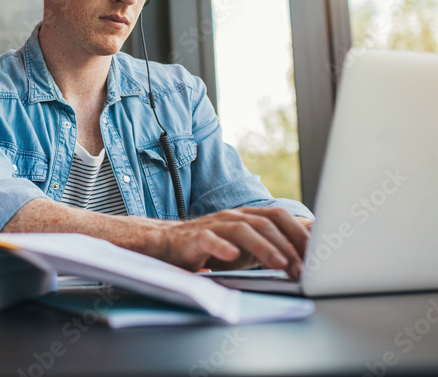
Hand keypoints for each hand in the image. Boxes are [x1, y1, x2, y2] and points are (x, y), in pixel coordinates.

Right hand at [156, 207, 309, 279]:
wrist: (171, 244)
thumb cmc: (214, 248)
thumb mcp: (246, 247)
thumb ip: (271, 247)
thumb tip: (307, 256)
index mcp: (247, 217)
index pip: (278, 216)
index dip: (298, 232)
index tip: (316, 252)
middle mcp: (232, 217)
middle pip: (265, 224)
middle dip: (286, 246)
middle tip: (300, 269)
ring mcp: (213, 226)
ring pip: (242, 230)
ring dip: (264, 247)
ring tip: (279, 264)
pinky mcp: (194, 238)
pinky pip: (209, 239)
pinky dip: (221, 247)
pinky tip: (232, 256)